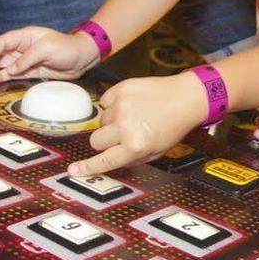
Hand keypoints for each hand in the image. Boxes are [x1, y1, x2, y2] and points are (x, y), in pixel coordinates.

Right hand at [0, 27, 98, 83]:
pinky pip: (9, 73)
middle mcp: (21, 46)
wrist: (82, 58)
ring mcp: (23, 58)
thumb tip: (10, 69)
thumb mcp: (47, 50)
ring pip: (0, 63)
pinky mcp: (28, 70)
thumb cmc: (66, 48)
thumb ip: (27, 59)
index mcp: (24, 36)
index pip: (2, 42)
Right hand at [75, 75, 208, 175]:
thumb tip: (105, 161)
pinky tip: (130, 104)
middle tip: (120, 135)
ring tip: (133, 116)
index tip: (73, 170)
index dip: (86, 167)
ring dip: (111, 121)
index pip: (104, 160)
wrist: (185, 98)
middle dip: (104, 141)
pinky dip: (113, 104)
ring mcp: (121, 107)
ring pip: (100, 121)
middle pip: (95, 140)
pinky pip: (104, 102)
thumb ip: (130, 158)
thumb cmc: (172, 126)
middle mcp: (126, 127)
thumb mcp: (155, 152)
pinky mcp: (120, 89)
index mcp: (135, 146)